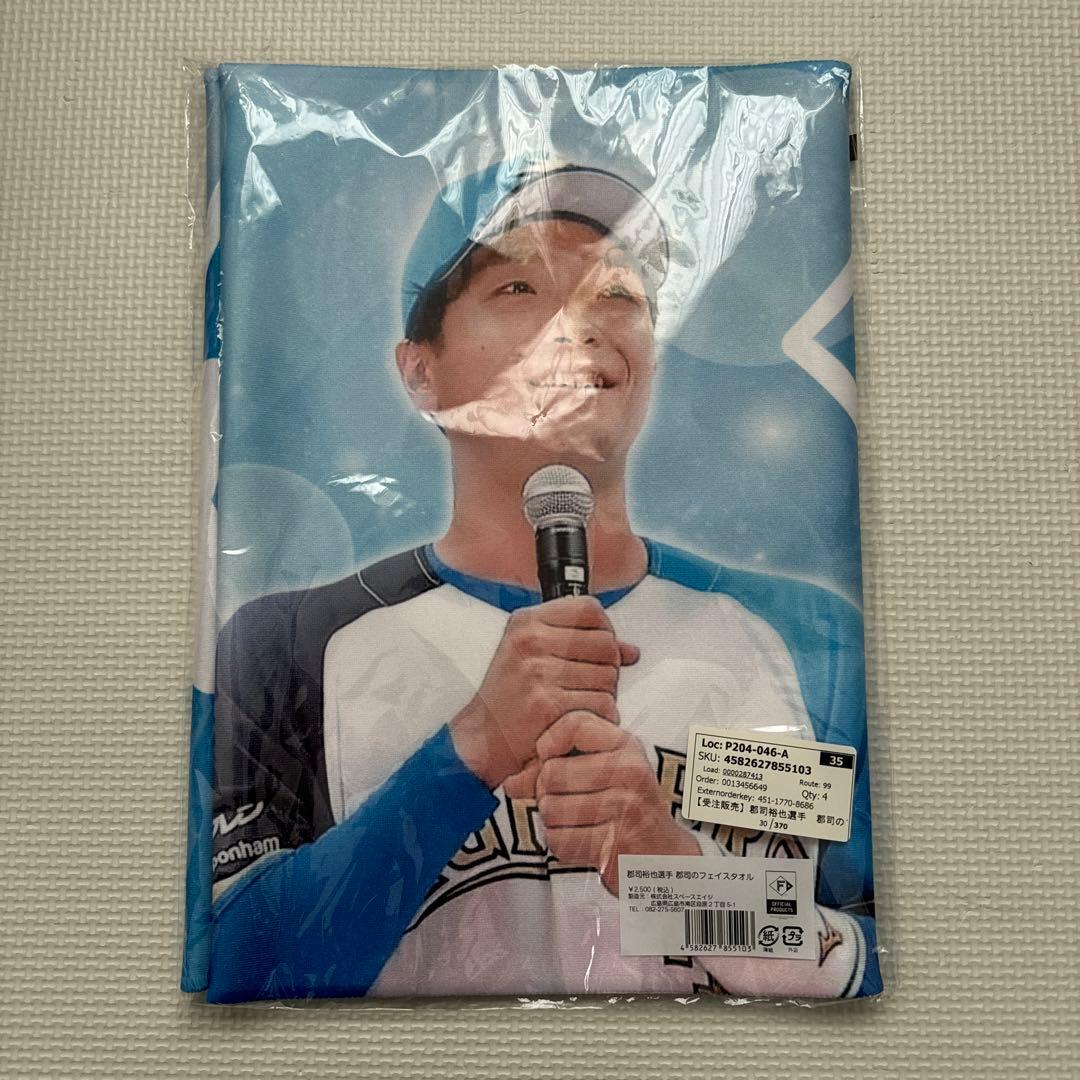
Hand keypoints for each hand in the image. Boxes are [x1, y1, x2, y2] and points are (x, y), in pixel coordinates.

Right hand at [450, 595, 638, 789]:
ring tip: (578, 704)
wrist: (483, 740)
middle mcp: (531, 641)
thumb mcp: (533, 656)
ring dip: (605, 696)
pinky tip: (579, 720)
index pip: (589, 609)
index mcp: (526, 622)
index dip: (604, 629)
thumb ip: (581, 645)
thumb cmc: (510, 698)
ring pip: (609, 676)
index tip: (597, 648)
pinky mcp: (549, 704)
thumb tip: (631, 650)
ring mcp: (539, 672)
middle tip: (586, 685)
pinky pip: (603, 705)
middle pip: (606, 644)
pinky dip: (601, 718)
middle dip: (607, 668)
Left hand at [534, 712, 698, 894]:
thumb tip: (510, 783)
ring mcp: (625, 806)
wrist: (664, 857)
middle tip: (569, 801)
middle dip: (548, 793)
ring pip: (550, 809)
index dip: (549, 742)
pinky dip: (563, 845)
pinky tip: (585, 841)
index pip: (574, 724)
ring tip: (580, 822)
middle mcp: (629, 771)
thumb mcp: (604, 773)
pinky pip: (559, 841)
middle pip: (551, 773)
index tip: (549, 758)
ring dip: (555, 822)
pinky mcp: (615, 843)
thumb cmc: (626, 808)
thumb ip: (557, 767)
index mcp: (626, 746)